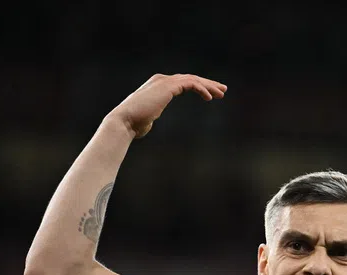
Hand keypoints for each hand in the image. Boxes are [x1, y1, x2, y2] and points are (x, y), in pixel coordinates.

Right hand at [108, 74, 226, 138]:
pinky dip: (201, 89)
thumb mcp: (145, 120)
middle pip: (190, 79)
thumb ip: (150, 117)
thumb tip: (149, 123)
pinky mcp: (168, 86)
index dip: (198, 87)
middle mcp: (161, 80)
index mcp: (157, 86)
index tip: (211, 95)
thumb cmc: (133, 125)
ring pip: (192, 79)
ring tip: (221, 93)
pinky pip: (190, 84)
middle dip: (208, 84)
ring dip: (208, 86)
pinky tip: (209, 97)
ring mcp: (164, 81)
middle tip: (222, 90)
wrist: (124, 122)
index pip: (182, 83)